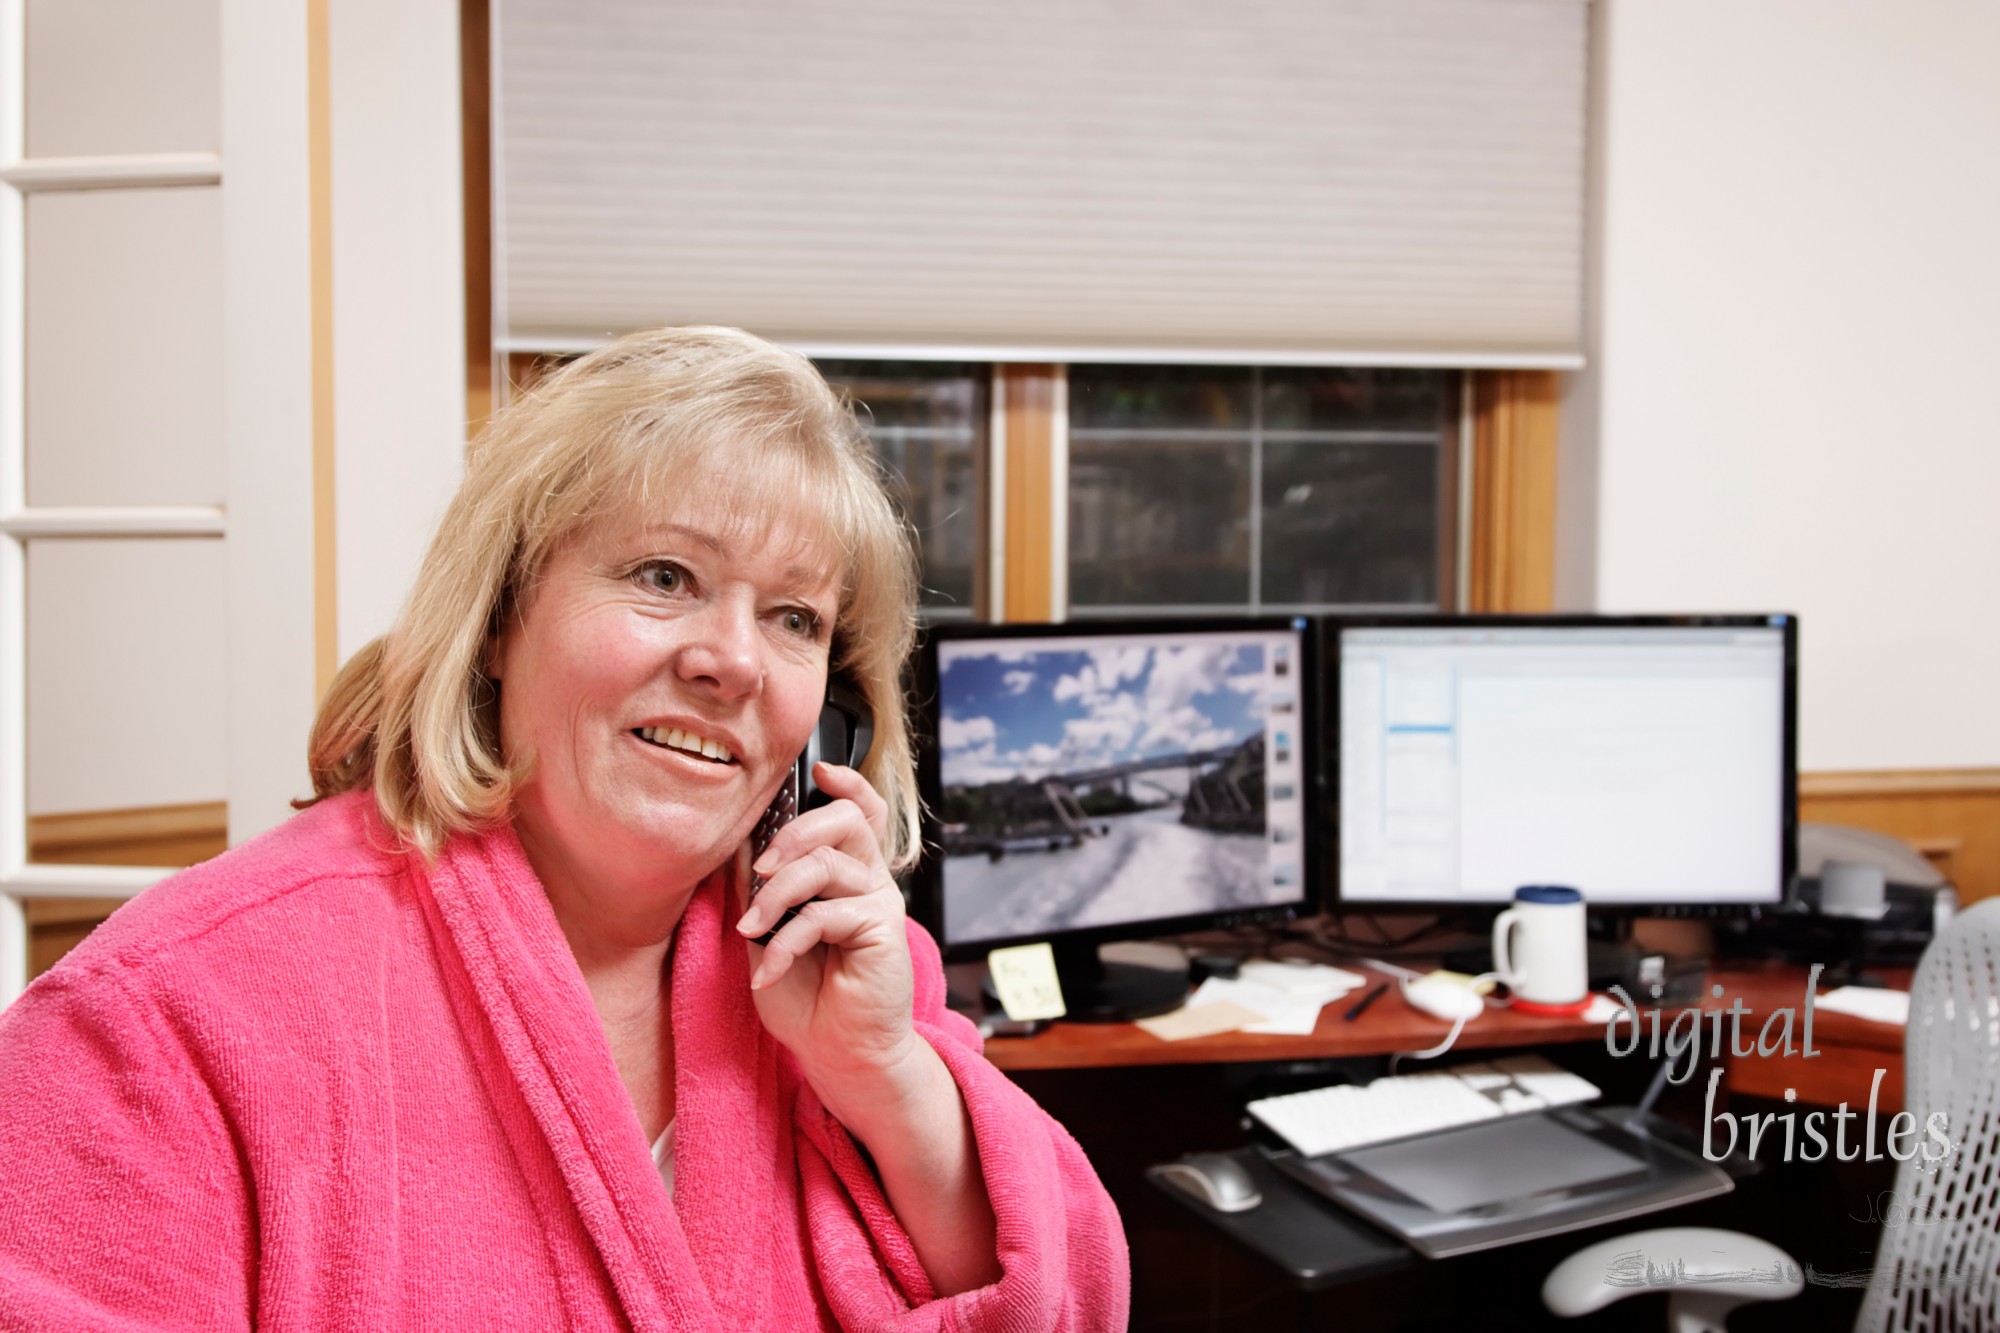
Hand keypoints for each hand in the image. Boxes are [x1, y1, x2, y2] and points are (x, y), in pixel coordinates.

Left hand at [734, 762, 918, 1087]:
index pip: (859, 812)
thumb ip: (760, 892)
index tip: (819, 768)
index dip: (846, 784)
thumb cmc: (806, 997)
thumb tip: (737, 847)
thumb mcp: (768, 935)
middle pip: (847, 820)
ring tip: (753, 930)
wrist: (836, 1054)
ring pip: (826, 864)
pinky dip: (785, 944)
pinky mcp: (881, 931)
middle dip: (794, 833)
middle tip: (760, 869)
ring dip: (777, 896)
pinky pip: (824, 915)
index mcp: (846, 873)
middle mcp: (868, 880)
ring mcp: (878, 903)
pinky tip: (768, 972)